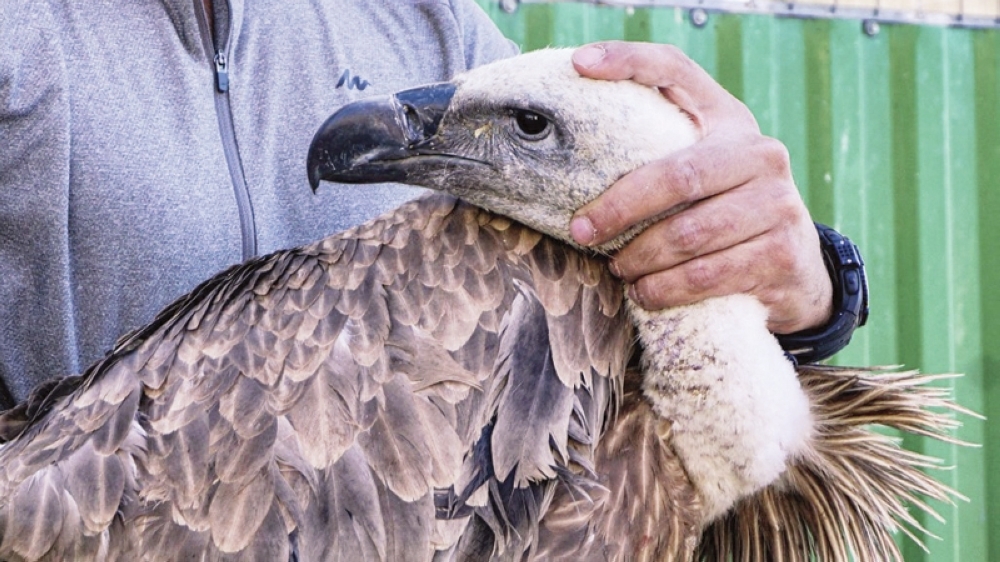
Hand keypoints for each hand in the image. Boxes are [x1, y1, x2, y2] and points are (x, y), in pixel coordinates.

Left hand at [569, 41, 831, 333]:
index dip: (628, 61)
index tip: (579, 65)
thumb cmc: (724, 213)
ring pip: (688, 235)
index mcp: (729, 120)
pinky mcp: (781, 253)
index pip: (676, 71)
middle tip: (583, 233)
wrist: (795, 268)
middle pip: (676, 176)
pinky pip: (707, 275)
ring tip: (618, 270)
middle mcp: (760, 153)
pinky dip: (666, 289)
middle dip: (619, 210)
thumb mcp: (702, 173)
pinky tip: (645, 294)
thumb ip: (657, 155)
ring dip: (640, 259)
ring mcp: (777, 203)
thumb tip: (570, 165)